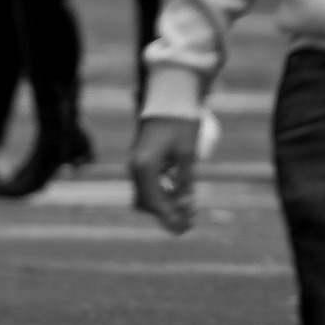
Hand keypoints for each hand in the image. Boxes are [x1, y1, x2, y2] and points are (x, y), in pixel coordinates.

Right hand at [130, 112, 201, 235]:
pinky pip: (148, 184)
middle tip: (190, 223)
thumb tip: (187, 206)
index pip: (154, 203)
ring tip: (188, 208)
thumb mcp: (188, 154)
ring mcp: (135, 164)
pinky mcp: (140, 160)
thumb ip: (186, 182)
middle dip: (167, 215)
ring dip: (165, 204)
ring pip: (146, 195)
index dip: (170, 218)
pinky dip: (162, 193)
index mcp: (144, 166)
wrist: (169, 97)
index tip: (187, 228)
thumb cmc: (180, 123)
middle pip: (147, 203)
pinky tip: (179, 192)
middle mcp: (135, 167)